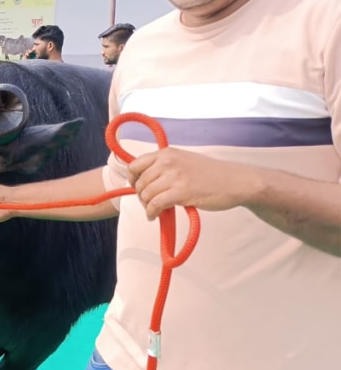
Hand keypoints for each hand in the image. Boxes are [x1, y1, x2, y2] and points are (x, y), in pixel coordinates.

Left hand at [127, 148, 253, 220]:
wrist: (236, 181)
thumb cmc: (212, 174)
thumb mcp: (184, 161)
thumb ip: (165, 167)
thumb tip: (145, 180)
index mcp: (167, 153)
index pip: (135, 165)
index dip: (132, 179)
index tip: (137, 187)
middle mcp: (167, 162)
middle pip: (139, 182)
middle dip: (141, 196)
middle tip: (149, 203)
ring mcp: (174, 176)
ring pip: (146, 194)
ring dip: (147, 206)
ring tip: (153, 211)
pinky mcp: (181, 192)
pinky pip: (155, 205)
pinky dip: (151, 213)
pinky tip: (154, 216)